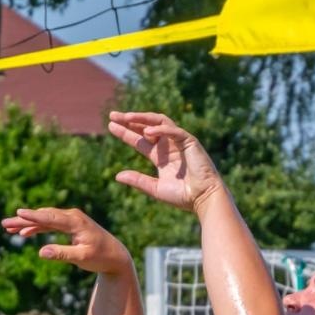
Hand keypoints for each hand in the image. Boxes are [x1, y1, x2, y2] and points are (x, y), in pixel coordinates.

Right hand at [1, 207, 132, 275]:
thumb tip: (41, 252)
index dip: (33, 217)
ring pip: (45, 219)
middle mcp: (72, 217)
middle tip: (5, 223)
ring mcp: (71, 220)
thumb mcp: (82, 258)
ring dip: (27, 223)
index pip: (50, 218)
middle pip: (43, 216)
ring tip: (9, 227)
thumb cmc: (101, 257)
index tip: (18, 213)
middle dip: (24, 219)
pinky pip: (50, 224)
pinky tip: (25, 233)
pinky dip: (37, 227)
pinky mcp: (70, 225)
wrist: (116, 256)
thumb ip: (62, 254)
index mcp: (76, 222)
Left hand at [107, 111, 225, 213]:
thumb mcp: (155, 189)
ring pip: (159, 122)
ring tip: (126, 117)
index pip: (140, 140)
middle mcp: (169, 146)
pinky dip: (160, 130)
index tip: (110, 125)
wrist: (204, 199)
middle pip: (146, 127)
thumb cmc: (183, 196)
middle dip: (130, 120)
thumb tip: (117, 176)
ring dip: (142, 118)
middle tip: (113, 115)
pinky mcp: (190, 141)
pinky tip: (147, 133)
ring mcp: (179, 142)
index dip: (126, 133)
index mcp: (161, 156)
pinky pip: (173, 130)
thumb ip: (138, 181)